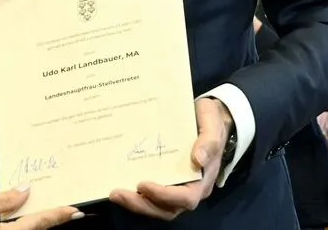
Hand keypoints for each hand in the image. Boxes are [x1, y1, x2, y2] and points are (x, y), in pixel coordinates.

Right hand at [0, 186, 81, 229]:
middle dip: (49, 222)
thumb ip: (4, 199)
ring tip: (48, 214)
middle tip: (66, 212)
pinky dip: (20, 228)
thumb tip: (23, 192)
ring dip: (34, 225)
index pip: (38, 224)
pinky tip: (23, 219)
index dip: (57, 215)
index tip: (72, 211)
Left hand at [109, 98, 231, 219]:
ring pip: (157, 207)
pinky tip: (119, 184)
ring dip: (135, 203)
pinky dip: (135, 195)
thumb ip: (209, 141)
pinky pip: (151, 196)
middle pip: (167, 209)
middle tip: (117, 194)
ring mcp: (176, 188)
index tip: (143, 184)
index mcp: (203, 180)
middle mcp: (190, 189)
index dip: (164, 195)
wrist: (207, 118)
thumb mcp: (212, 124)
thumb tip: (198, 159)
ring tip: (114, 193)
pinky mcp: (165, 182)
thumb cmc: (211, 122)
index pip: (186, 198)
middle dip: (141, 204)